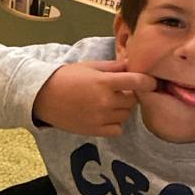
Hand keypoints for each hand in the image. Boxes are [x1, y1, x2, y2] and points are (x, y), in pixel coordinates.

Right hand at [33, 60, 155, 135]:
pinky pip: (117, 129)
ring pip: (126, 114)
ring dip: (123, 108)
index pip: (136, 82)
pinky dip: (116, 123)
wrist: (42, 97)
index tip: (151, 82)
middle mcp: (105, 101)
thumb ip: (114, 67)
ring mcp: (100, 118)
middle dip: (130, 94)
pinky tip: (106, 116)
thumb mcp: (90, 66)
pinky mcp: (94, 130)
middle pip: (132, 100)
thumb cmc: (66, 77)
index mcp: (104, 82)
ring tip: (109, 102)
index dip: (148, 82)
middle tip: (119, 90)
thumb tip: (133, 64)